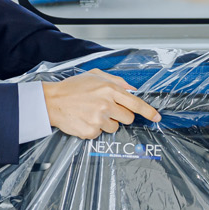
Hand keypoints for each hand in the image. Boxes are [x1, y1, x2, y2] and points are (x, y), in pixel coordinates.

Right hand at [42, 70, 161, 139]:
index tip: (156, 117)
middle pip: (128, 118)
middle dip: (121, 115)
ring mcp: (99, 120)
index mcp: (109, 90)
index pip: (136, 103)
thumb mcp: (95, 76)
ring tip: (92, 113)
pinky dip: (94, 128)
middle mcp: (106, 105)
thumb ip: (116, 81)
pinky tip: (85, 119)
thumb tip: (132, 89)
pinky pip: (100, 134)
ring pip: (115, 127)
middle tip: (107, 109)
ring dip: (107, 122)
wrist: (52, 101)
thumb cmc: (72, 87)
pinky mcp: (91, 131)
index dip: (149, 112)